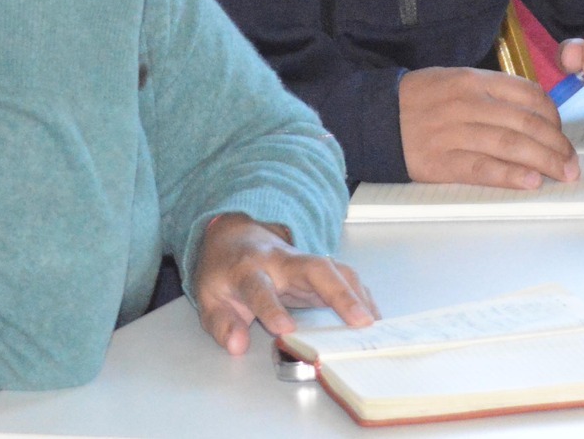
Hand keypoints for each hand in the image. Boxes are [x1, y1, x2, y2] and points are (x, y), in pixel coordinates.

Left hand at [190, 213, 375, 354]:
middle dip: (339, 293)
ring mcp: (302, 260)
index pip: (260, 287)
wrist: (234, 237)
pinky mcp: (317, 267)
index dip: (271, 308)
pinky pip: (343, 275)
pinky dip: (361, 294)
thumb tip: (238, 345)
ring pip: (335, 268)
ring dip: (357, 294)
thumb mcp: (209, 299)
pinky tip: (374, 316)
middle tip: (360, 322)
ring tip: (375, 325)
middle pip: (315, 268)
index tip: (285, 331)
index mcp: (248, 269)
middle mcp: (280, 261)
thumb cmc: (223, 273)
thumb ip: (222, 324)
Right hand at [398, 67, 578, 188]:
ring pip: (511, 146)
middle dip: (557, 145)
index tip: (560, 133)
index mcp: (472, 80)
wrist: (375, 119)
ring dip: (545, 162)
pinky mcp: (441, 162)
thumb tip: (535, 113)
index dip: (553, 116)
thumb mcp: (454, 80)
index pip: (528, 95)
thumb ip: (492, 92)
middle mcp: (466, 104)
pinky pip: (483, 169)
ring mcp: (453, 133)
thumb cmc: (420, 101)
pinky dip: (511, 176)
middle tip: (572, 163)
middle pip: (526, 123)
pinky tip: (532, 181)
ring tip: (563, 174)